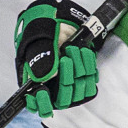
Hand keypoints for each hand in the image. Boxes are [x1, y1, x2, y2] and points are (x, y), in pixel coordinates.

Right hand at [15, 0, 97, 115]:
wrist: (60, 21)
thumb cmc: (44, 33)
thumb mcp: (38, 43)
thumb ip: (40, 60)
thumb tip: (44, 78)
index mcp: (36, 83)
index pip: (37, 106)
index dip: (41, 104)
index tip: (42, 92)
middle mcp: (53, 87)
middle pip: (62, 100)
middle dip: (66, 79)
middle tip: (65, 60)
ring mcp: (70, 83)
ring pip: (79, 90)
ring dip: (78, 68)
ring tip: (73, 50)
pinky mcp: (84, 77)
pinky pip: (91, 80)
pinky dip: (89, 65)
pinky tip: (82, 52)